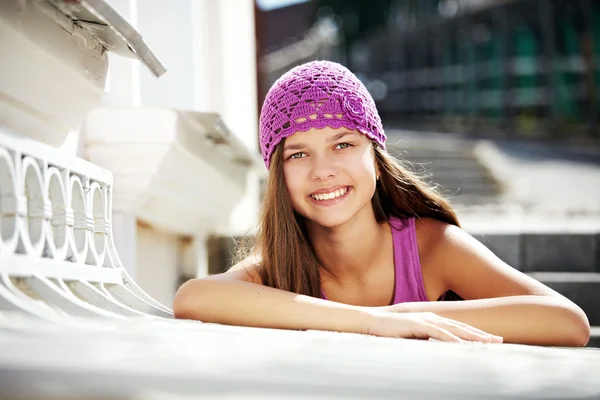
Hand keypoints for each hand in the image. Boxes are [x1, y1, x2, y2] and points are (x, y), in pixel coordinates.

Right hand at [364, 310, 502, 342]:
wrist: (372, 321)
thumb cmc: (390, 330)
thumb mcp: (412, 336)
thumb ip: (425, 339)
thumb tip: (437, 349)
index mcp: (432, 319)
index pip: (458, 327)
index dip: (475, 333)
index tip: (491, 339)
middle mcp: (432, 317)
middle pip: (462, 327)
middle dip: (481, 334)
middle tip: (499, 340)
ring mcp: (425, 320)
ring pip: (454, 329)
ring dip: (472, 336)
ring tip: (487, 343)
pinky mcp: (417, 325)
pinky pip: (438, 333)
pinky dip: (451, 339)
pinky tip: (462, 344)